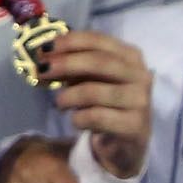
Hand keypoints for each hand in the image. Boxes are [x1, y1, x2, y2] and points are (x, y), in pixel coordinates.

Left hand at [40, 30, 153, 180]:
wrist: (126, 142)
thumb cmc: (106, 104)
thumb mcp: (90, 79)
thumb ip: (72, 67)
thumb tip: (44, 59)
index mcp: (130, 57)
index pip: (99, 40)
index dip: (70, 42)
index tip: (45, 48)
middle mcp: (140, 75)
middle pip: (99, 62)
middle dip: (66, 64)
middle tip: (42, 70)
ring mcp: (140, 101)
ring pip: (94, 92)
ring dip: (68, 97)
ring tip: (60, 104)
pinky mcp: (134, 126)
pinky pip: (96, 117)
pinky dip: (78, 118)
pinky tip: (77, 121)